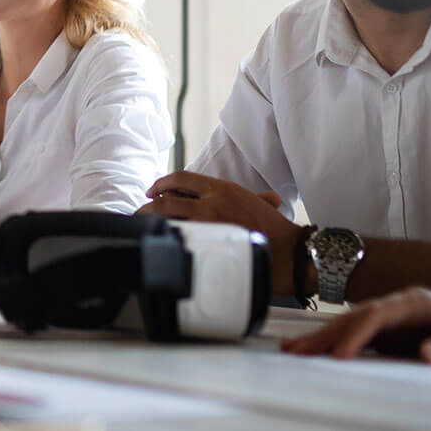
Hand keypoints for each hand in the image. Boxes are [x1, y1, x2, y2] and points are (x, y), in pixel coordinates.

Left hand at [140, 171, 304, 294]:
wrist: (289, 252)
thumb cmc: (278, 230)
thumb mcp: (264, 205)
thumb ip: (258, 199)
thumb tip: (268, 199)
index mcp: (222, 188)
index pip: (182, 178)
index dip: (162, 183)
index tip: (153, 190)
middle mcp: (211, 201)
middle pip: (167, 198)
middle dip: (149, 204)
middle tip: (141, 209)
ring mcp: (206, 222)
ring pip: (166, 217)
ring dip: (150, 220)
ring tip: (141, 225)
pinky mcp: (206, 241)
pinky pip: (176, 235)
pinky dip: (164, 236)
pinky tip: (157, 240)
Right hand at [281, 287, 430, 363]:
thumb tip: (425, 354)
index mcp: (417, 301)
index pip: (377, 316)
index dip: (356, 334)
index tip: (340, 356)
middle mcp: (399, 305)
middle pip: (354, 317)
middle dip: (325, 335)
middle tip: (296, 353)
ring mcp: (394, 317)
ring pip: (350, 324)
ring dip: (322, 338)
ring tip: (291, 351)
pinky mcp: (393, 331)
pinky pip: (358, 336)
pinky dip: (335, 343)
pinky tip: (317, 352)